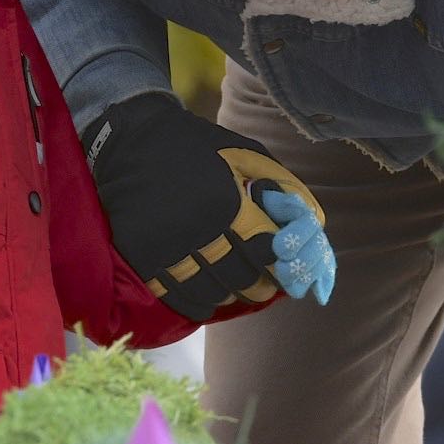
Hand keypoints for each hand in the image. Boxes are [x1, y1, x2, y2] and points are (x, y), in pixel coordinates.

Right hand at [84, 94, 327, 319]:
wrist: (130, 138)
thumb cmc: (196, 145)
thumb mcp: (245, 154)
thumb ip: (282, 185)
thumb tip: (314, 221)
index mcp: (227, 202)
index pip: (266, 251)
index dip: (282, 266)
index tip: (288, 270)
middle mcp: (198, 229)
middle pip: (241, 276)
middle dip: (260, 285)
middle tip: (267, 285)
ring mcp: (167, 246)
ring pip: (211, 291)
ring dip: (231, 296)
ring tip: (239, 288)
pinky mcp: (142, 257)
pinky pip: (178, 296)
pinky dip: (199, 304)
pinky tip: (209, 297)